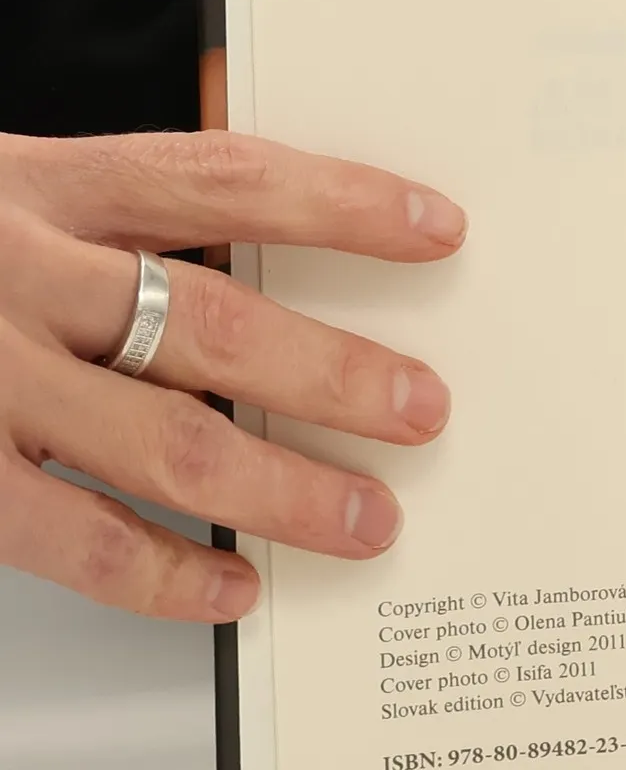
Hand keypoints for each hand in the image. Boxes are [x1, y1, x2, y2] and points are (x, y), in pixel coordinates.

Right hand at [0, 131, 464, 621]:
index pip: (221, 180)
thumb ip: (115, 208)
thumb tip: (272, 233)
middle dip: (334, 372)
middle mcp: (8, 275)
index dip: (342, 202)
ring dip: (279, 490)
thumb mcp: (4, 188)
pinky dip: (159, 575)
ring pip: (157, 443)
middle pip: (209, 322)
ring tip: (366, 519)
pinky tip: (231, 590)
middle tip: (424, 407)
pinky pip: (64, 539)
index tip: (438, 229)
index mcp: (37, 184)